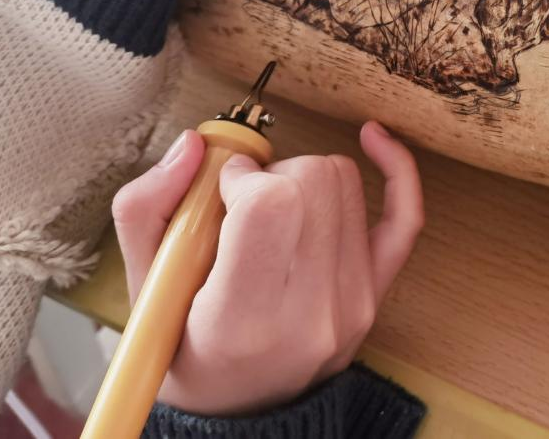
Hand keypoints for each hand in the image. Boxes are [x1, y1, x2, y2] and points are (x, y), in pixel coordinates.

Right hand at [111, 121, 424, 415]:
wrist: (241, 409)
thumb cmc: (185, 351)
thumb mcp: (142, 292)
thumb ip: (146, 211)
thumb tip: (195, 145)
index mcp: (241, 319)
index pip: (270, 205)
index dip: (243, 177)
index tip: (221, 191)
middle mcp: (310, 313)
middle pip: (314, 181)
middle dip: (271, 174)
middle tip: (242, 206)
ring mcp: (353, 302)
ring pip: (346, 182)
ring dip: (306, 178)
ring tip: (274, 213)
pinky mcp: (378, 291)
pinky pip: (406, 214)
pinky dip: (395, 168)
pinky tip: (372, 139)